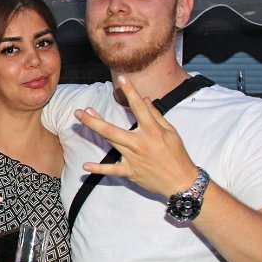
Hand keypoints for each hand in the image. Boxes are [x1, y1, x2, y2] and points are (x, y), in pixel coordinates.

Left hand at [75, 75, 198, 197]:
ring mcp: (133, 158)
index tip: (121, 79)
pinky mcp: (130, 172)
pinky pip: (112, 170)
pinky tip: (85, 166)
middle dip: (95, 120)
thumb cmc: (177, 155)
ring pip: (110, 143)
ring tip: (82, 119)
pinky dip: (99, 169)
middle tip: (80, 111)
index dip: (130, 92)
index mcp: (153, 131)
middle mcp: (140, 143)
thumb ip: (156, 115)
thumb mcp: (171, 132)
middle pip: (113, 129)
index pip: (139, 107)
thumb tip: (145, 100)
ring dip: (95, 130)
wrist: (181, 182)